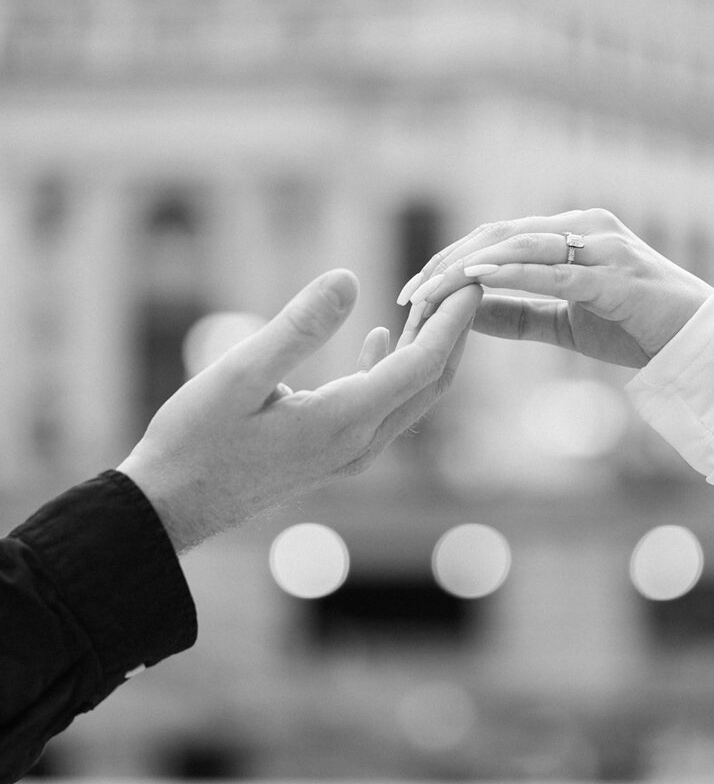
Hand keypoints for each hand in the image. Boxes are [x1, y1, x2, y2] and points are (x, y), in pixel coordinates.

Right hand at [119, 269, 480, 550]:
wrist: (171, 505)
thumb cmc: (196, 439)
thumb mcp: (239, 373)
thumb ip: (297, 327)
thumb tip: (350, 278)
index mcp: (344, 421)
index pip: (422, 365)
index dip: (451, 320)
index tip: (471, 279)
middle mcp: (359, 444)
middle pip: (430, 383)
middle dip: (450, 331)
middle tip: (458, 279)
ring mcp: (349, 456)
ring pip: (410, 397)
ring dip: (424, 348)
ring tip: (426, 298)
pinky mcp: (333, 457)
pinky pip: (384, 410)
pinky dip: (393, 369)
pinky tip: (378, 338)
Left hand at [397, 208, 713, 368]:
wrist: (695, 343)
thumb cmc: (631, 326)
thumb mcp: (562, 321)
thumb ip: (517, 313)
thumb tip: (462, 312)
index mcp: (568, 233)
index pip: (495, 238)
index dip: (449, 261)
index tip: (412, 290)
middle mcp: (582, 227)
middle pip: (498, 235)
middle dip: (447, 264)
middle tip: (408, 293)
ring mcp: (601, 246)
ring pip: (520, 246)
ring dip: (469, 268)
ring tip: (431, 291)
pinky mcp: (615, 275)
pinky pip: (556, 272)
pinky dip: (514, 273)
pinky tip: (478, 281)